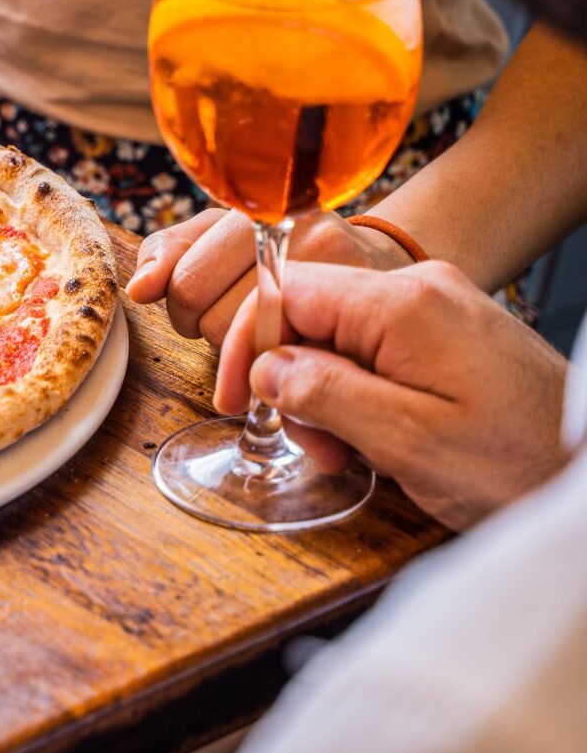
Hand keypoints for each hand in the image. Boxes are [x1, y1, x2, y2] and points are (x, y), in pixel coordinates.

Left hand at [126, 208, 411, 344]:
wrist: (373, 261)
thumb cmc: (280, 251)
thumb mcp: (217, 237)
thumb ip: (170, 253)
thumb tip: (138, 289)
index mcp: (252, 212)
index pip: (186, 281)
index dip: (181, 305)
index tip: (195, 306)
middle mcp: (296, 232)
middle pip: (209, 315)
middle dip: (204, 328)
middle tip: (223, 322)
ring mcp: (333, 269)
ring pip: (245, 344)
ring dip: (241, 351)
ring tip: (258, 331)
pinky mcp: (361, 309)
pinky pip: (291, 364)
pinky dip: (280, 367)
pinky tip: (289, 349)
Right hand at [212, 260, 570, 530]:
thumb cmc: (519, 464)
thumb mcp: (406, 440)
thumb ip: (324, 394)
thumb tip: (264, 369)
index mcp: (404, 302)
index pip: (286, 292)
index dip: (246, 345)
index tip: (234, 399)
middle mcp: (419, 288)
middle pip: (309, 313)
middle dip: (290, 380)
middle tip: (310, 442)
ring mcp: (436, 309)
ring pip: (337, 337)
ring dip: (323, 396)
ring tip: (350, 452)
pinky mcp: (447, 335)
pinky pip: (373, 350)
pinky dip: (357, 394)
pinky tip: (374, 438)